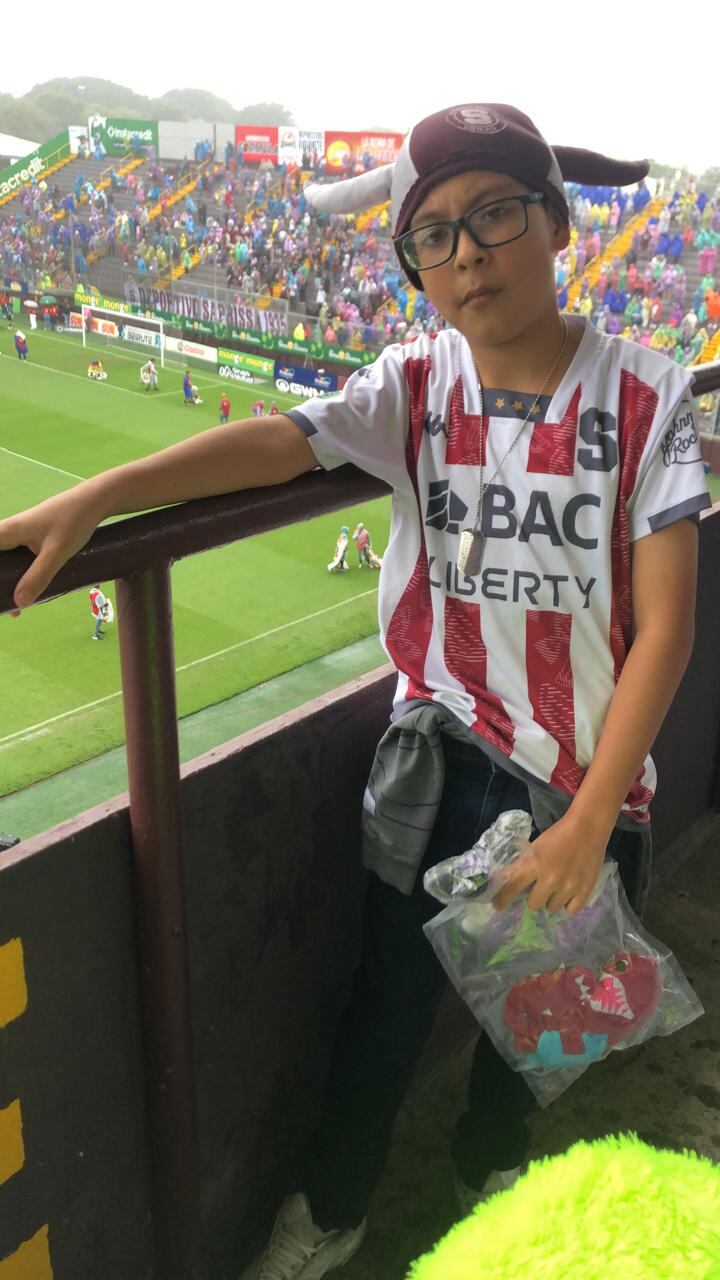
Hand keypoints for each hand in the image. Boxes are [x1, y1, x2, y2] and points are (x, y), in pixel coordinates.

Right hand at [0, 486, 104, 611]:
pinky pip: (17, 558)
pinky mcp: (31, 537)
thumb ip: (38, 577)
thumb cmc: (73, 522)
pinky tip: (28, 591)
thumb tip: (19, 603)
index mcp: (7, 532)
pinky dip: (19, 574)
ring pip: (6, 560)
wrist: (93, 501)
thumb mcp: (57, 553)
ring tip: (16, 608)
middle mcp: (8, 532)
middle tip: (5, 606)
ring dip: (8, 581)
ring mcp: (19, 534)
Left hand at [492, 813, 608, 915]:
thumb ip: (520, 865)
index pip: (512, 887)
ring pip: (552, 908)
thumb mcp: (535, 847)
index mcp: (534, 864)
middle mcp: (550, 879)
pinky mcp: (585, 890)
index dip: (503, 899)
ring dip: (552, 899)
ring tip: (558, 887)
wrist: (587, 828)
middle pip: (533, 904)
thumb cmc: (558, 835)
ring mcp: (568, 886)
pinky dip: (568, 903)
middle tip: (541, 887)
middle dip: (534, 897)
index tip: (498, 906)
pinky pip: (571, 910)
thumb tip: (504, 879)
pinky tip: (569, 893)